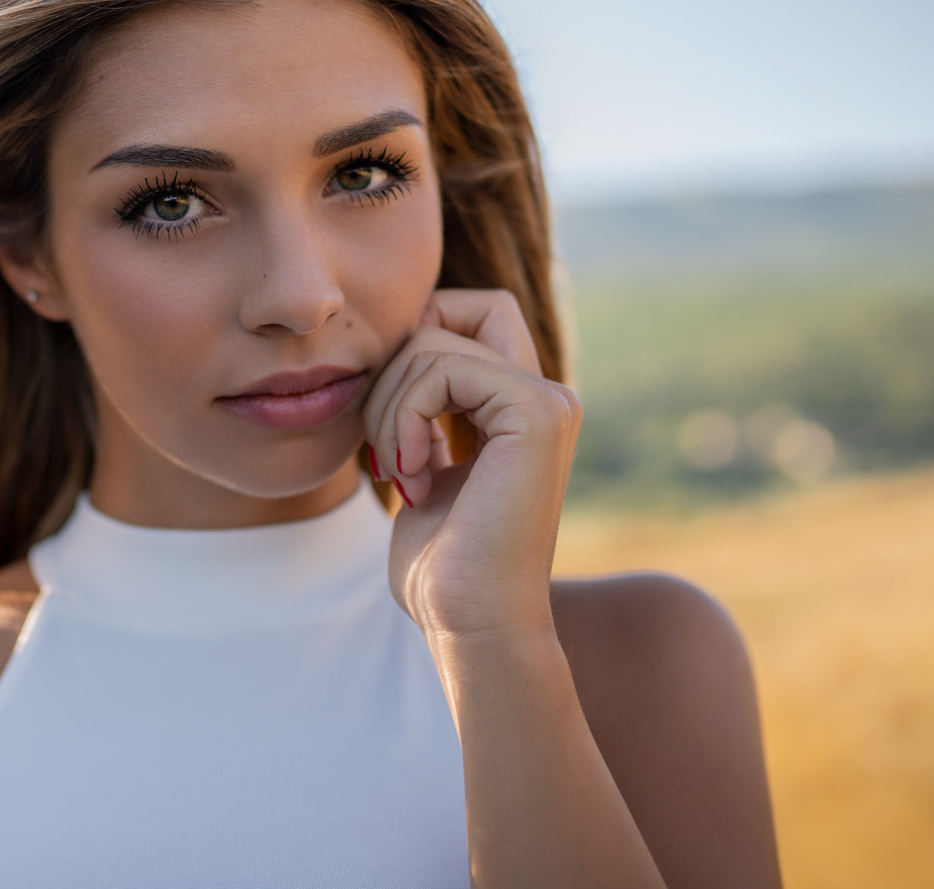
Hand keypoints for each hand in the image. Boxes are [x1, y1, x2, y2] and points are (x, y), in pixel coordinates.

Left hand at [361, 289, 581, 638]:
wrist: (471, 624)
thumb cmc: (439, 566)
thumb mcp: (420, 469)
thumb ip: (420, 411)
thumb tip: (392, 349)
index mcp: (518, 405)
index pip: (458, 312)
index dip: (405, 348)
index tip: (386, 428)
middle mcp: (544, 394)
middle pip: (447, 309)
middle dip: (389, 372)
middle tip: (385, 450)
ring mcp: (549, 400)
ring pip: (431, 340)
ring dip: (387, 409)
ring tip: (399, 474)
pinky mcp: (540, 412)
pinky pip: (442, 366)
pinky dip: (405, 417)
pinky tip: (414, 478)